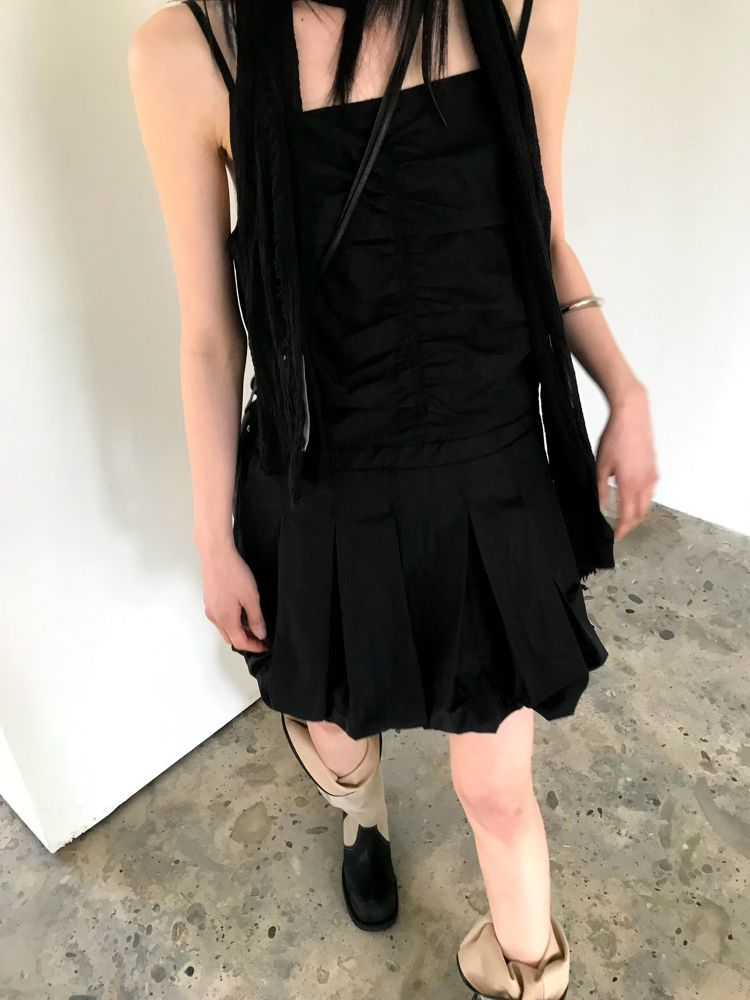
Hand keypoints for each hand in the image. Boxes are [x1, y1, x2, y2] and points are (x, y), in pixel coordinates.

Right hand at [200, 542, 268, 653]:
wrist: (216, 555)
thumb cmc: (233, 574)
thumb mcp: (251, 598)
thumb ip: (256, 619)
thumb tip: (260, 634)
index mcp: (226, 620)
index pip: (240, 643)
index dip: (254, 647)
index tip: (265, 645)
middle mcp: (215, 618)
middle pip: (231, 638)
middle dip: (246, 641)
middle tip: (261, 637)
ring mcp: (210, 609)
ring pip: (225, 629)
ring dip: (239, 631)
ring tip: (254, 625)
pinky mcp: (210, 601)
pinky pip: (221, 618)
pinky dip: (232, 622)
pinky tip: (242, 612)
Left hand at [596, 380, 658, 540]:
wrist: (632, 415)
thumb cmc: (614, 438)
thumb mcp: (600, 466)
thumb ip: (600, 489)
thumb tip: (601, 507)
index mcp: (630, 485)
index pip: (628, 517)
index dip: (622, 530)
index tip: (615, 537)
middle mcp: (645, 483)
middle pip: (640, 513)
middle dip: (630, 524)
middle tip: (619, 529)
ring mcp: (652, 475)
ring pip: (647, 502)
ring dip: (638, 512)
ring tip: (625, 516)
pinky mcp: (654, 467)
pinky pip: (651, 490)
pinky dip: (644, 499)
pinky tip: (635, 496)